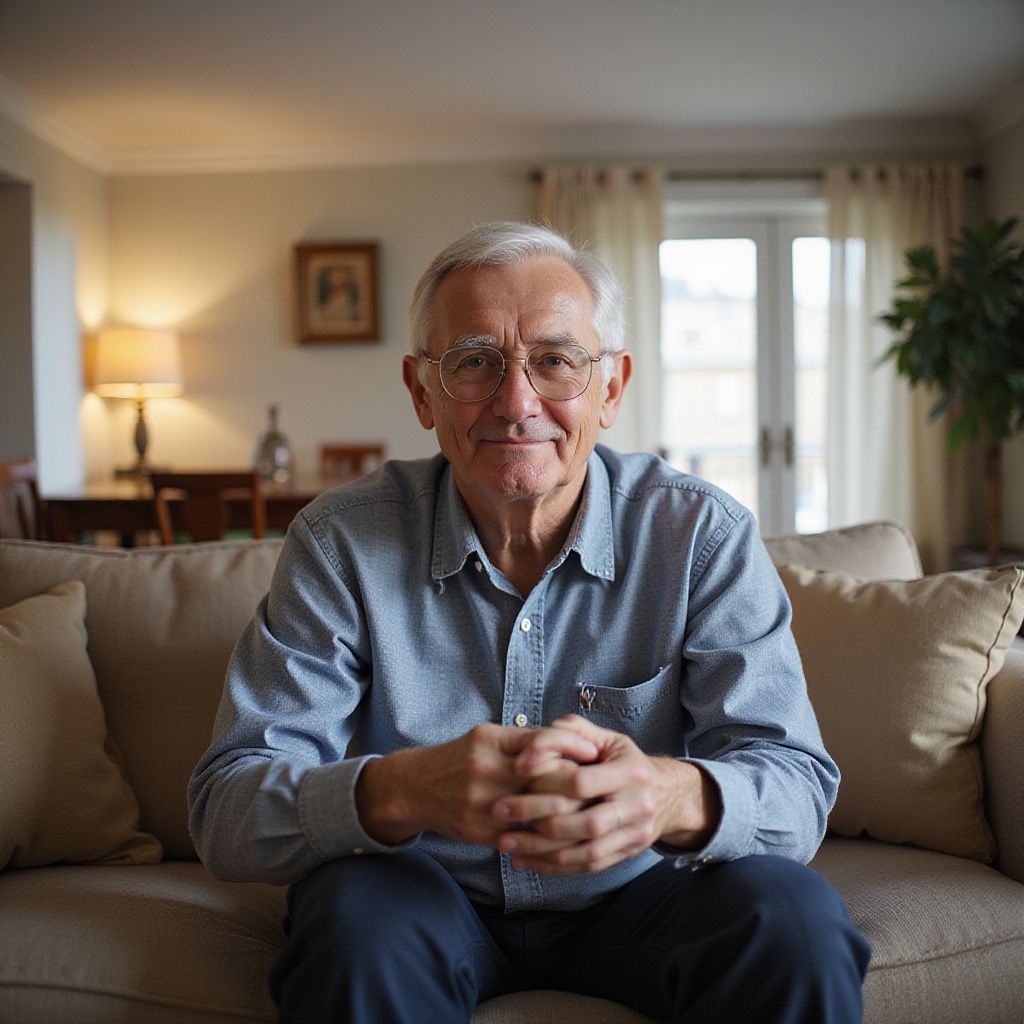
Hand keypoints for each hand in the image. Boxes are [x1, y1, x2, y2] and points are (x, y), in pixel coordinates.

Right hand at [356, 723, 597, 846]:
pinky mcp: (479, 831)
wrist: (414, 788)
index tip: (596, 752)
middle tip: (603, 786)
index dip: (572, 746)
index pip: (540, 741)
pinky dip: (545, 836)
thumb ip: (522, 740)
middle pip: (544, 776)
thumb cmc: (458, 758)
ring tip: (592, 812)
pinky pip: (521, 835)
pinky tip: (564, 836)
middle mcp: (485, 770)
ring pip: (537, 810)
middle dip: (577, 783)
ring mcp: (482, 803)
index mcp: (490, 741)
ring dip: (567, 813)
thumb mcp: (486, 737)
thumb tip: (570, 742)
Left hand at [491, 715, 720, 873]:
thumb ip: (572, 732)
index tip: (514, 776)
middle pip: (583, 822)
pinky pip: (587, 866)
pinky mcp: (626, 855)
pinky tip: (526, 861)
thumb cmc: (625, 761)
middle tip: (499, 812)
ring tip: (505, 842)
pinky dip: (554, 867)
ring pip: (584, 852)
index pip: (583, 781)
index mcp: (630, 772)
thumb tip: (533, 746)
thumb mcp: (607, 739)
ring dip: (541, 851)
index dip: (546, 779)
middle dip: (536, 818)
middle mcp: (636, 806)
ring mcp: (633, 835)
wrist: (668, 795)